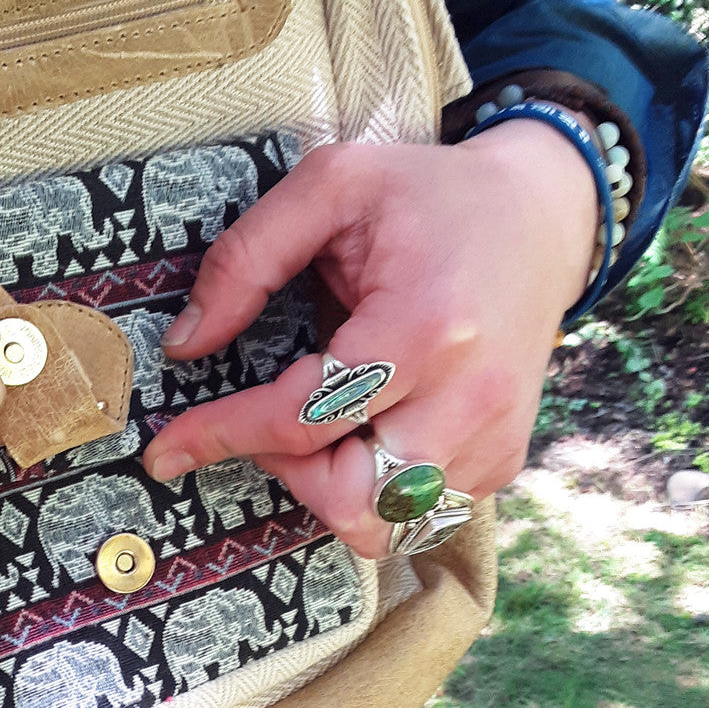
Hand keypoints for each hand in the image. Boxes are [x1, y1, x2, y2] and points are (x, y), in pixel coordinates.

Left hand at [142, 120, 597, 556]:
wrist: (543, 216)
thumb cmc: (430, 196)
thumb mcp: (331, 186)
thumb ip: (245, 259)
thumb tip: (185, 344)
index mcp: (426, 325)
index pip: (305, 416)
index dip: (223, 436)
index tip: (165, 451)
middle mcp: (470, 396)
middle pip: (351, 495)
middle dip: (285, 474)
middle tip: (262, 425)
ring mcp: (494, 435)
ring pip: (386, 522)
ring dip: (327, 487)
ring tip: (316, 425)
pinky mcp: (502, 456)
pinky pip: (420, 513)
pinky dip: (374, 489)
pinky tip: (363, 431)